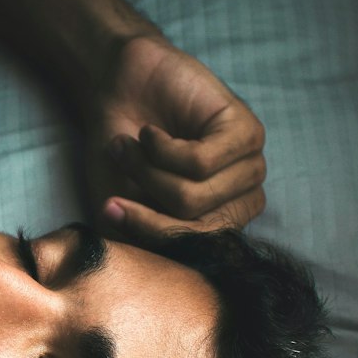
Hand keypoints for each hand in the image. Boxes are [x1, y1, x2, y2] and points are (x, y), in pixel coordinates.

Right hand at [84, 36, 265, 240]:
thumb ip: (141, 241)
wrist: (116, 90)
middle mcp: (238, 199)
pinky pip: (200, 163)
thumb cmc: (121, 151)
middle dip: (145, 196)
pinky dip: (162, 148)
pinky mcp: (247, 133)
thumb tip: (159, 268)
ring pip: (192, 196)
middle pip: (191, 224)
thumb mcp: (123, 206)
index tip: (109, 208)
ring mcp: (248, 167)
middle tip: (121, 162)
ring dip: (148, 169)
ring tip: (134, 145)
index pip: (191, 249)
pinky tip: (152, 132)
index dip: (147, 231)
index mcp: (215, 223)